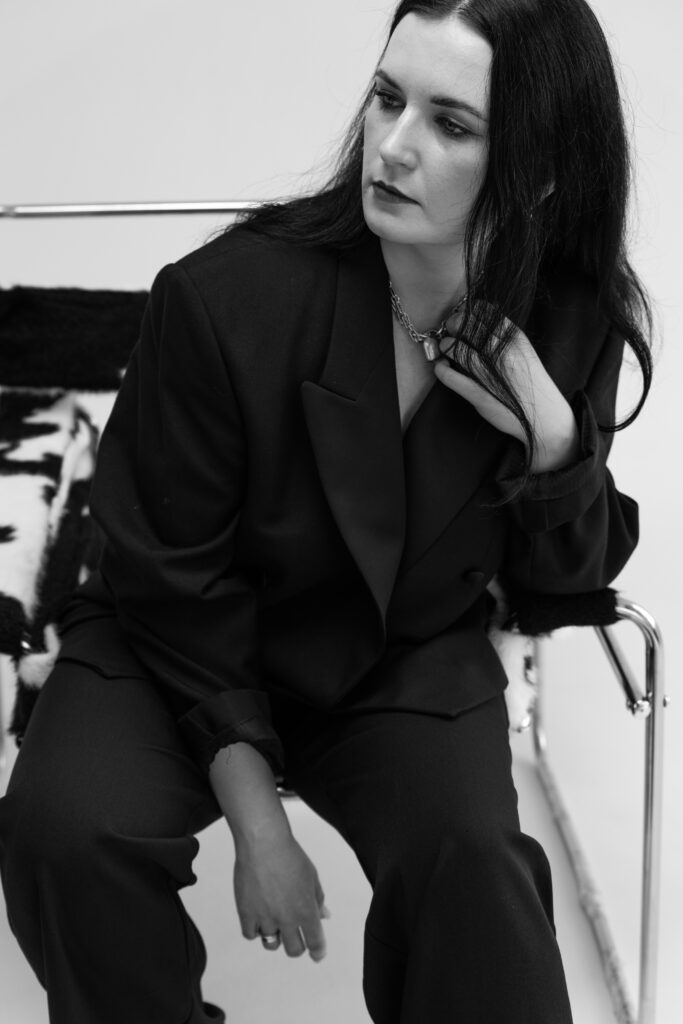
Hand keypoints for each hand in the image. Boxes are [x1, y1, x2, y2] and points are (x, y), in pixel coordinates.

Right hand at [234, 827, 330, 961]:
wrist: (263, 843)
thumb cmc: (290, 855)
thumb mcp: (311, 876)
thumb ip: (317, 899)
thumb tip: (324, 916)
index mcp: (306, 910)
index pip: (315, 942)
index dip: (318, 951)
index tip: (317, 955)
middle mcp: (287, 919)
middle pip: (294, 950)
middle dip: (298, 945)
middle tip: (296, 935)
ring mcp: (265, 918)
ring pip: (272, 945)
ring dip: (276, 937)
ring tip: (275, 921)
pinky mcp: (246, 913)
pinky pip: (251, 934)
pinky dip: (256, 929)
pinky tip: (259, 917)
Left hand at [433, 309, 579, 472]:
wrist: (546, 416)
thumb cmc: (532, 384)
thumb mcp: (524, 352)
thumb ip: (506, 338)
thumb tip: (482, 323)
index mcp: (515, 339)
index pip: (486, 313)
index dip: (469, 312)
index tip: (463, 315)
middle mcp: (502, 352)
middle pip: (468, 327)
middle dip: (454, 324)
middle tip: (450, 327)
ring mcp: (490, 373)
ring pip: (458, 349)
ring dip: (446, 345)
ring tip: (444, 347)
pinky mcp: (479, 395)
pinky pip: (452, 378)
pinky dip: (442, 370)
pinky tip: (441, 367)